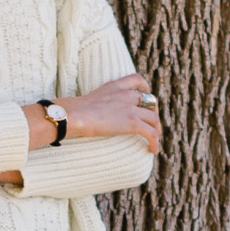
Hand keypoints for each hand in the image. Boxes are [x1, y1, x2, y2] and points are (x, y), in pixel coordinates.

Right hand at [23, 74, 161, 152]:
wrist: (73, 115)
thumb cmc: (71, 111)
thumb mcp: (86, 101)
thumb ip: (92, 105)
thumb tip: (80, 114)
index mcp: (114, 86)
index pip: (137, 79)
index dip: (146, 88)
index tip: (146, 97)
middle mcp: (126, 94)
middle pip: (150, 100)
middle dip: (154, 112)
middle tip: (152, 124)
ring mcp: (130, 108)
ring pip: (154, 118)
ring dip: (157, 129)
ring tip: (156, 140)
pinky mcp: (132, 123)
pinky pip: (151, 133)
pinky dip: (155, 141)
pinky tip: (154, 150)